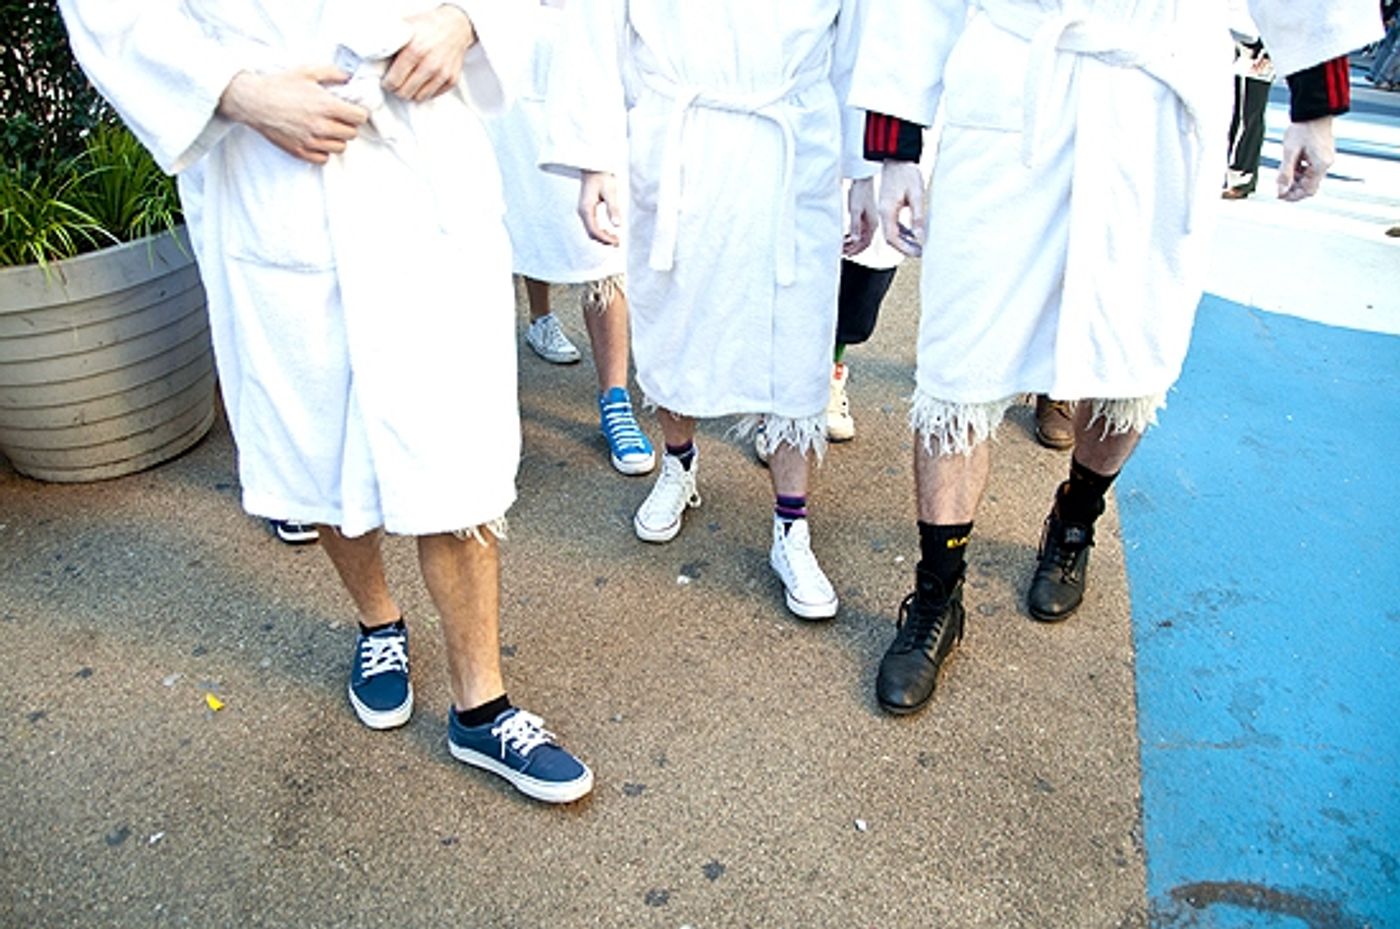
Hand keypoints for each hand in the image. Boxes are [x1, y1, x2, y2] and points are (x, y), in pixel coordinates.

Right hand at [218, 68, 369, 164]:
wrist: (253, 101)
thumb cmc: (279, 85)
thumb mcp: (307, 72)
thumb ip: (332, 73)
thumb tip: (348, 77)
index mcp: (326, 106)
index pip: (359, 117)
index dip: (357, 113)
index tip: (351, 110)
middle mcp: (321, 126)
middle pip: (351, 134)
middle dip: (347, 125)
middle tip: (337, 118)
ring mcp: (311, 141)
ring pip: (340, 148)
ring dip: (336, 138)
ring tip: (326, 128)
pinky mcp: (300, 151)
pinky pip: (324, 159)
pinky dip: (323, 151)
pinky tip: (316, 140)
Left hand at [382, 5, 477, 101]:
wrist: (455, 25)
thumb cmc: (427, 26)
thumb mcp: (406, 28)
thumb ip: (391, 44)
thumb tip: (374, 61)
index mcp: (415, 50)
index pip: (394, 81)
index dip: (387, 83)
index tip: (386, 80)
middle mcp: (430, 64)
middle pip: (405, 93)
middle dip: (398, 89)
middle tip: (396, 82)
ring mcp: (443, 73)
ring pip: (419, 97)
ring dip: (412, 92)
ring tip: (409, 82)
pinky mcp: (452, 80)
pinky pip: (433, 95)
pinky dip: (426, 91)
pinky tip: (422, 81)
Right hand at [579, 171, 621, 245]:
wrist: (594, 167)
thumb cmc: (602, 177)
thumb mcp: (610, 192)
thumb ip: (613, 209)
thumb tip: (617, 225)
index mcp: (586, 209)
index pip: (594, 230)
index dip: (605, 239)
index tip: (617, 242)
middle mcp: (582, 211)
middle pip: (591, 233)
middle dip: (604, 240)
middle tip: (618, 243)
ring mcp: (583, 210)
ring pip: (591, 230)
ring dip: (602, 236)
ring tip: (615, 239)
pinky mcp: (586, 209)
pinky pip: (592, 224)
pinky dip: (600, 230)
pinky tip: (609, 231)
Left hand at [843, 176, 877, 256]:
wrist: (863, 180)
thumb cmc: (860, 192)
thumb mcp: (855, 210)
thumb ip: (855, 226)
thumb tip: (854, 240)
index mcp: (873, 224)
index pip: (865, 243)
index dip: (855, 250)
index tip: (846, 254)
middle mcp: (873, 224)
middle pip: (863, 242)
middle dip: (853, 248)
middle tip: (843, 252)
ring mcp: (869, 220)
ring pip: (861, 237)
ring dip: (852, 243)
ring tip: (843, 246)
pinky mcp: (865, 216)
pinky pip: (860, 230)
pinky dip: (852, 235)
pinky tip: (846, 236)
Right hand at [878, 161, 924, 256]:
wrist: (896, 157)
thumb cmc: (906, 172)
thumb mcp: (916, 194)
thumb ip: (918, 216)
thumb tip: (919, 235)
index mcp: (886, 211)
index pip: (892, 237)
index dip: (905, 248)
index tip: (917, 252)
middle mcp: (882, 212)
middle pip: (890, 237)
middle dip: (904, 247)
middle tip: (919, 251)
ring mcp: (882, 209)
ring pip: (890, 231)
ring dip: (903, 240)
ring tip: (917, 244)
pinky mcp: (886, 205)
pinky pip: (891, 223)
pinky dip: (901, 231)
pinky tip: (911, 232)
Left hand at [1277, 117, 1334, 201]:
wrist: (1313, 110)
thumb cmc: (1302, 128)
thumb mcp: (1290, 153)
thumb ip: (1285, 174)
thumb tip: (1281, 191)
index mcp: (1321, 165)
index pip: (1308, 190)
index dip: (1293, 196)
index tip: (1280, 196)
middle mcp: (1326, 164)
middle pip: (1309, 186)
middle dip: (1293, 188)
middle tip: (1278, 186)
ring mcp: (1325, 159)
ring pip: (1308, 178)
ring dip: (1295, 178)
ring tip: (1283, 170)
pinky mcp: (1321, 154)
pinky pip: (1310, 169)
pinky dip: (1299, 170)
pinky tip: (1291, 163)